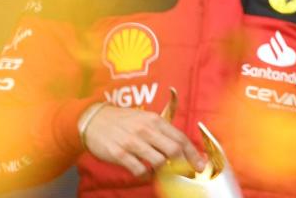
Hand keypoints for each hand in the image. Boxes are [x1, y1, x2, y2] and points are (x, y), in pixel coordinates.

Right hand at [82, 104, 204, 177]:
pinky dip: (146, 176)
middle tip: (187, 174)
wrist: (95, 120)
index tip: (201, 165)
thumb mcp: (146, 119)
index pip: (181, 138)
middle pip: (174, 150)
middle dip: (184, 164)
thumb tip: (182, 147)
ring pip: (159, 161)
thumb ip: (162, 131)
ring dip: (164, 171)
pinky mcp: (119, 154)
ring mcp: (132, 142)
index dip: (193, 153)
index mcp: (155, 120)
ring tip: (163, 172)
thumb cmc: (124, 121)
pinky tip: (146, 174)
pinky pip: (139, 170)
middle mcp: (146, 130)